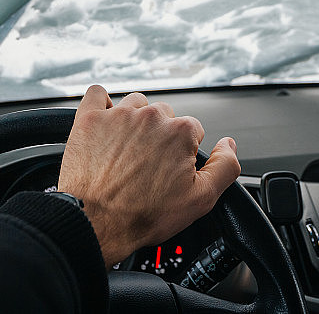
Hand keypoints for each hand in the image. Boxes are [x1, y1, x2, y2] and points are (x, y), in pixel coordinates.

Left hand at [57, 85, 240, 267]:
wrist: (96, 224)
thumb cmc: (143, 214)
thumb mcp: (201, 200)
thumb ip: (225, 167)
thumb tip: (229, 145)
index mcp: (180, 132)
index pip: (192, 130)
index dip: (185, 152)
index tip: (172, 169)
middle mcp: (151, 117)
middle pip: (164, 116)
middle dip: (160, 136)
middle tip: (149, 165)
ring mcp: (118, 115)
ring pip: (135, 104)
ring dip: (135, 121)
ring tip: (127, 150)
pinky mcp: (89, 118)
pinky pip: (97, 94)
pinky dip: (102, 104)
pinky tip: (105, 122)